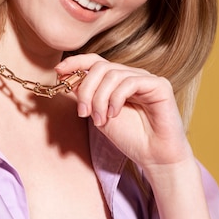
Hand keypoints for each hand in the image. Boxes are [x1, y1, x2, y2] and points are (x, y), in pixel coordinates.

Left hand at [55, 53, 192, 170]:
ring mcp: (146, 78)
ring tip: (99, 120)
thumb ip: (87, 97)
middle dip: (86, 88)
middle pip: (100, 67)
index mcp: (118, 81)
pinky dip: (116, 98)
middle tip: (83, 112)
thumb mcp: (99, 115)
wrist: (154, 157)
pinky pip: (130, 82)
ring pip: (112, 74)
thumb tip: (67, 79)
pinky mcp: (159, 85)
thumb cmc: (130, 138)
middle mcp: (131, 75)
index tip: (59, 71)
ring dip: (99, 98)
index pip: (95, 61)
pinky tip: (113, 114)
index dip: (76, 62)